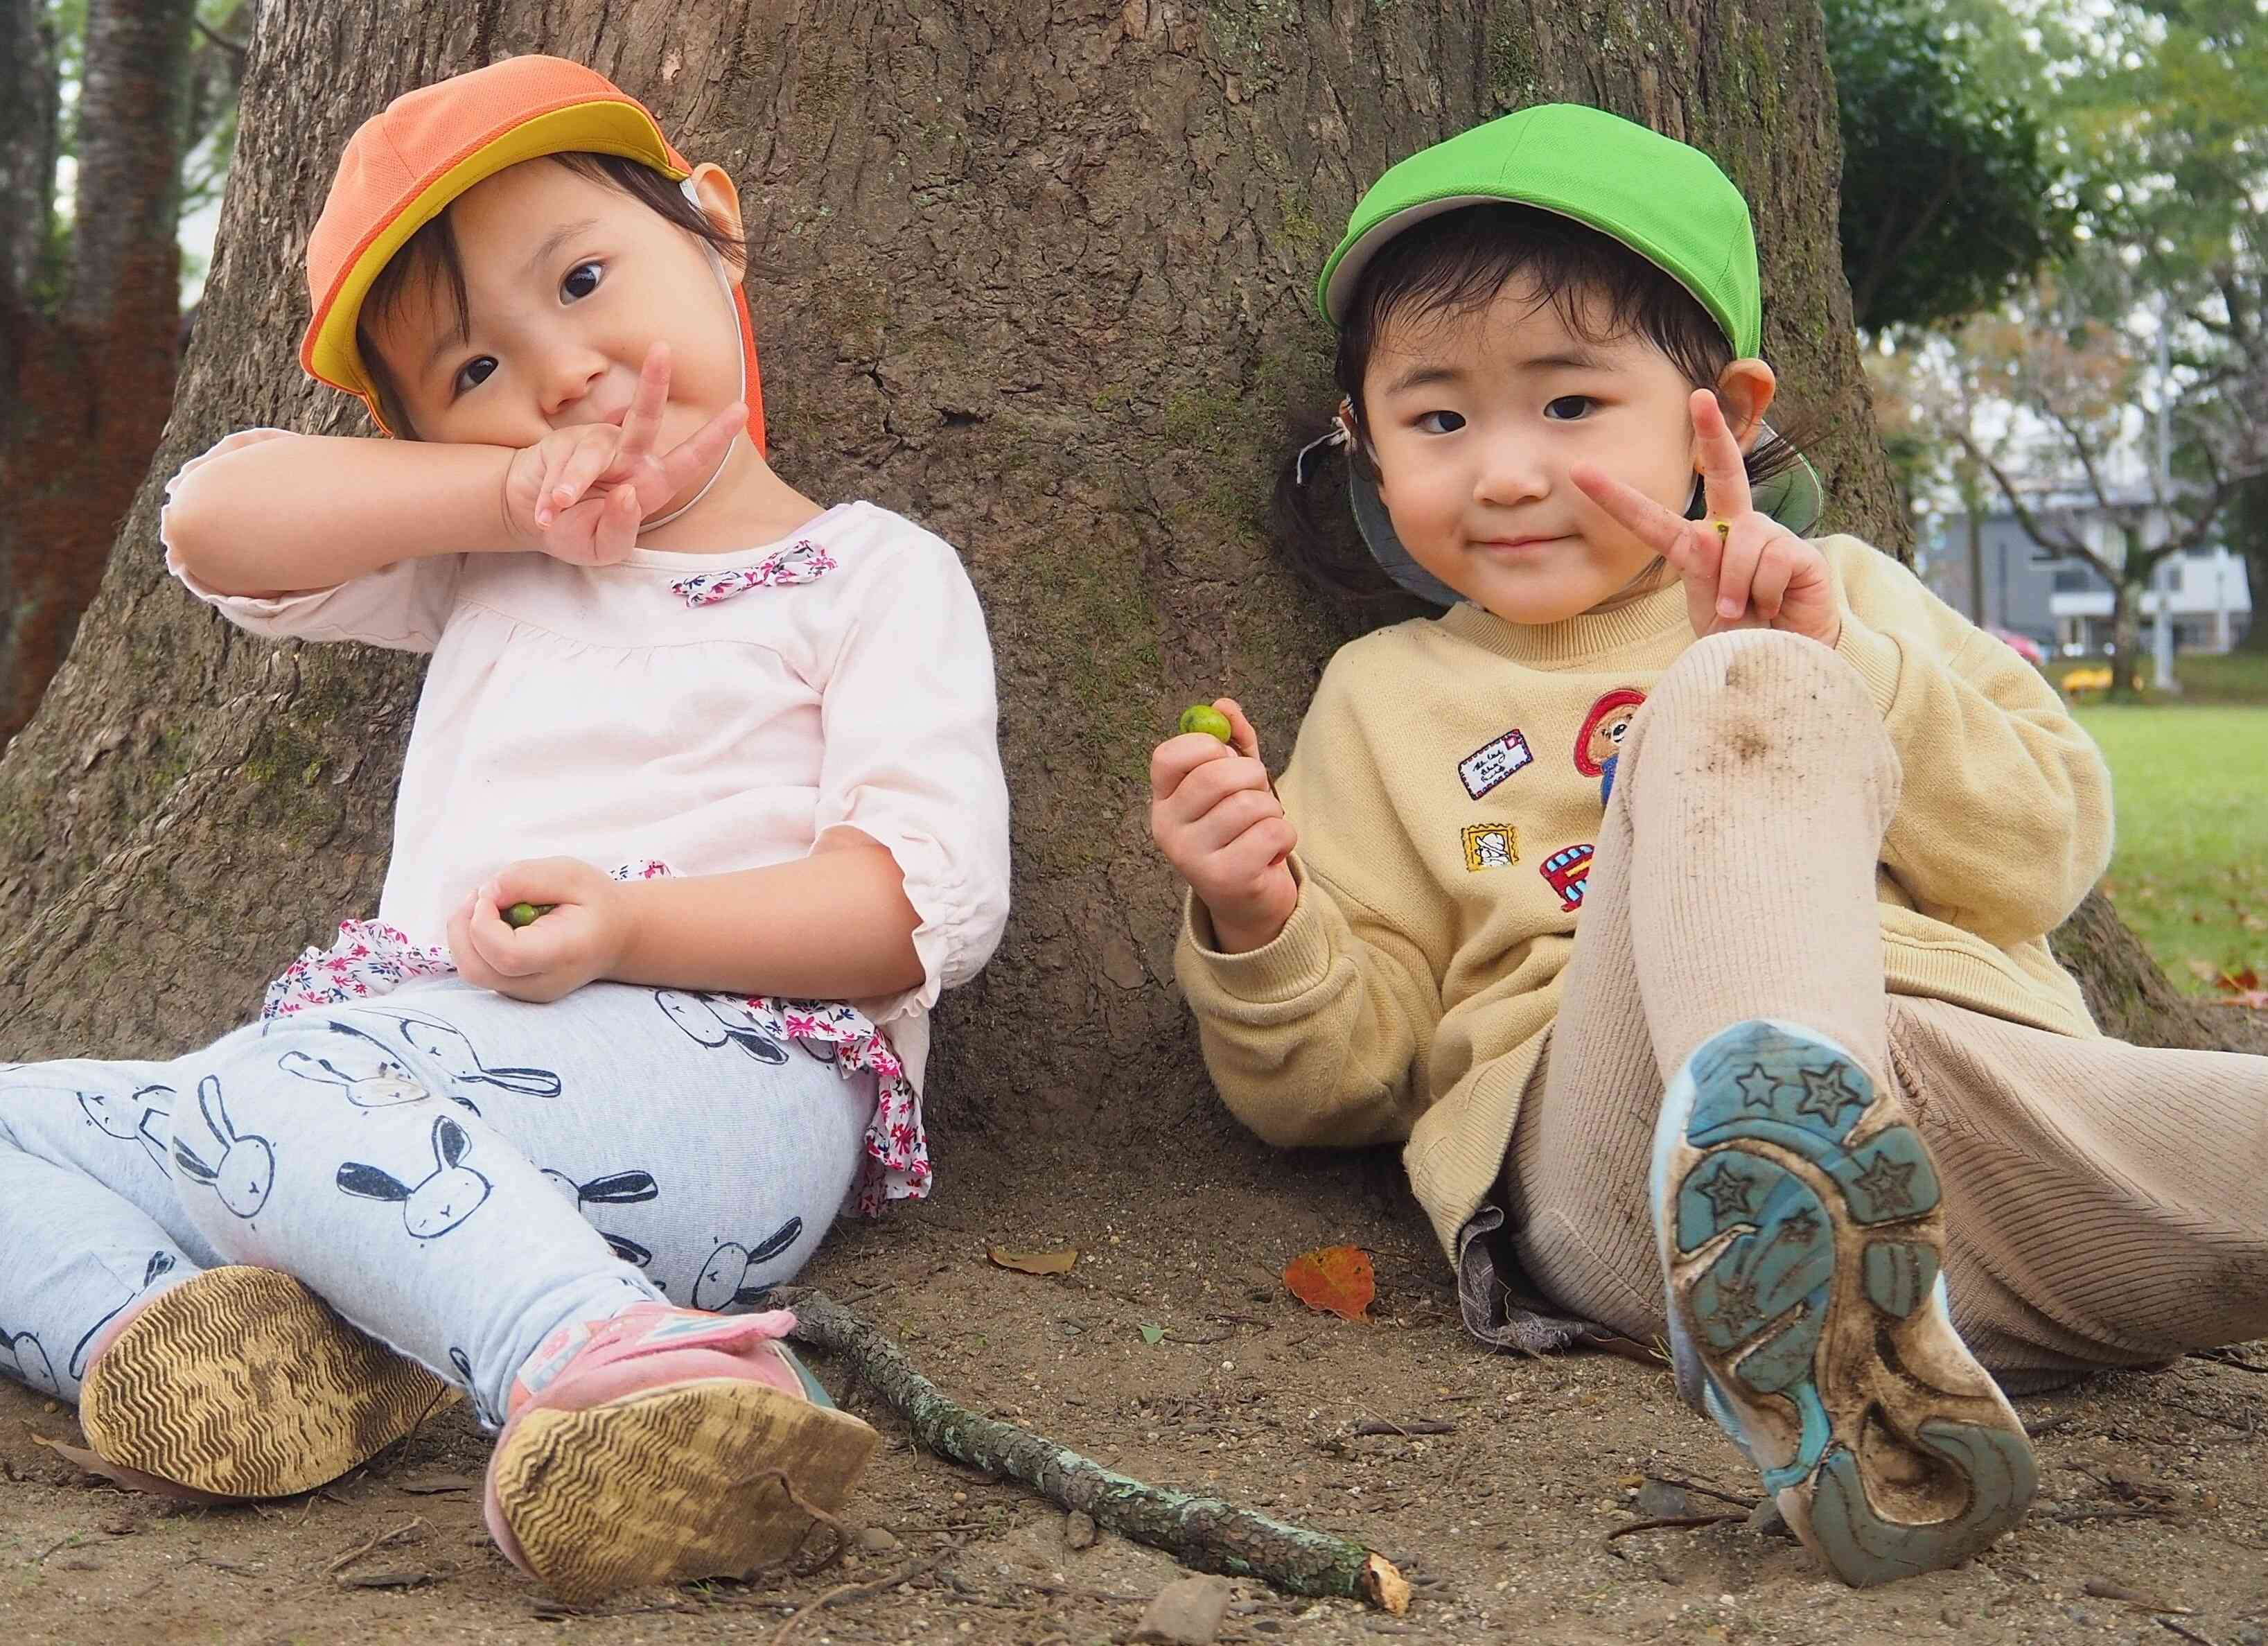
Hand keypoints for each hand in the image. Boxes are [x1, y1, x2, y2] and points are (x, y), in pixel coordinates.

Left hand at [448, 857, 629, 1002]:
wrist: (617, 938)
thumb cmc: (596, 903)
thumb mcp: (571, 874)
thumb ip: (527, 878)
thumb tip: (486, 893)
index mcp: (563, 954)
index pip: (507, 955)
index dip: (484, 922)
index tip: (491, 894)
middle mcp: (541, 982)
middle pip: (477, 969)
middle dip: (462, 927)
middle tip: (479, 896)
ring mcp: (525, 992)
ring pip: (471, 970)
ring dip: (464, 933)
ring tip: (488, 906)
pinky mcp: (513, 989)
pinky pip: (477, 967)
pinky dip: (473, 940)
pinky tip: (494, 921)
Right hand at [501, 342, 745, 565]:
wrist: (528, 517)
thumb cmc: (574, 532)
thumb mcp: (603, 547)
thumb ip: (620, 528)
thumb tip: (629, 494)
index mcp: (651, 484)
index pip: (688, 459)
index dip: (714, 436)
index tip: (740, 409)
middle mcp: (629, 458)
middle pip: (645, 418)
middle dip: (653, 383)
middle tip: (661, 349)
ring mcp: (597, 445)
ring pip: (590, 457)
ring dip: (571, 485)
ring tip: (557, 507)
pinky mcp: (565, 441)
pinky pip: (561, 466)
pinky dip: (550, 495)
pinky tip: (544, 514)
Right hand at [1149, 697, 1296, 953]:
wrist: (1250, 900)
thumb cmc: (1241, 832)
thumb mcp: (1235, 784)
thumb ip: (1232, 742)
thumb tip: (1224, 704)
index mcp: (1163, 802)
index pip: (1168, 756)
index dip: (1205, 746)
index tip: (1225, 758)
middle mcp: (1168, 830)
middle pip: (1215, 776)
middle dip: (1253, 776)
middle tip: (1258, 794)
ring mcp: (1193, 858)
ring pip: (1249, 805)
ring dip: (1272, 811)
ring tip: (1263, 829)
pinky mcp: (1226, 879)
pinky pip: (1270, 832)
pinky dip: (1284, 837)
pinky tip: (1272, 852)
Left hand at [1572, 390, 1840, 647]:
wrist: (1787, 659)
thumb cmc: (1741, 635)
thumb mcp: (1709, 612)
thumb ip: (1704, 580)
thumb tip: (1707, 539)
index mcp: (1699, 546)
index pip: (1651, 520)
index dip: (1616, 498)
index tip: (1580, 472)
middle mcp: (1734, 530)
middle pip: (1725, 473)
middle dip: (1713, 432)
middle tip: (1699, 396)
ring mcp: (1769, 536)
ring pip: (1738, 548)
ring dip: (1736, 591)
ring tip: (1749, 613)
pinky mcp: (1799, 552)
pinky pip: (1768, 565)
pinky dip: (1764, 595)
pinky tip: (1776, 606)